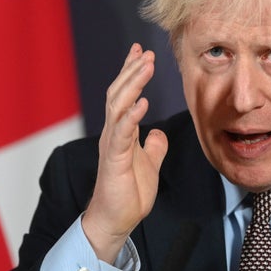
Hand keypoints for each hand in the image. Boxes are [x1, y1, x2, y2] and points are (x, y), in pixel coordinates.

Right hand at [81, 43, 168, 262]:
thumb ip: (153, 146)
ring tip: (146, 65)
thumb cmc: (128, 193)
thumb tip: (158, 133)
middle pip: (119, 93)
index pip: (124, 95)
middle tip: (145, 52)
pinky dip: (131, 115)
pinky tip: (143, 102)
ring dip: (132, 84)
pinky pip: (122, 133)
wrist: (116, 219)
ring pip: (118, 106)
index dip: (131, 72)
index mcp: (121, 131)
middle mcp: (113, 133)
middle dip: (132, 71)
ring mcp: (111, 144)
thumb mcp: (149, 163)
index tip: (141, 51)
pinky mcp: (114, 159)